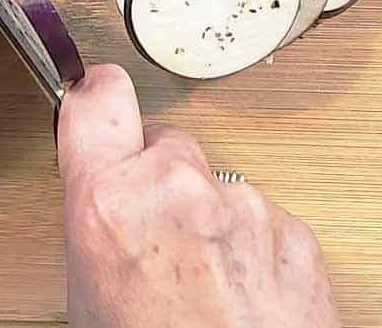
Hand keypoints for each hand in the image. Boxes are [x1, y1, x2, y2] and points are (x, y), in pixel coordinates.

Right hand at [58, 65, 340, 327]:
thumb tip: (103, 181)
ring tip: (205, 280)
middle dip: (161, 176)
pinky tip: (242, 291)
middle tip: (160, 235)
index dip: (97, 92)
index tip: (99, 89)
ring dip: (209, 214)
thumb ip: (98, 214)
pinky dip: (251, 241)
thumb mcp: (90, 288)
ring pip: (215, 180)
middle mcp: (175, 190)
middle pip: (166, 144)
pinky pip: (259, 213)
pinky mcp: (292, 230)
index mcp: (107, 204)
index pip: (96, 101)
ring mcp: (241, 207)